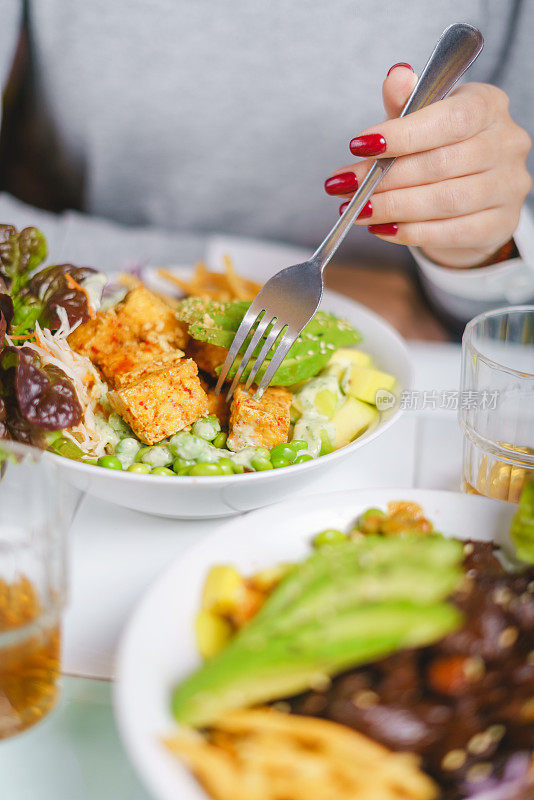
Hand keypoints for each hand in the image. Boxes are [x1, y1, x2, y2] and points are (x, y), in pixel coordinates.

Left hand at [325, 64, 531, 267]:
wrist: (471, 194)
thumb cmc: (441, 148)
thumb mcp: (422, 119)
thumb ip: (407, 101)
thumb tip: (397, 76)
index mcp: (489, 105)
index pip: (451, 119)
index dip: (403, 134)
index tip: (359, 145)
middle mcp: (506, 143)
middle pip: (441, 164)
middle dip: (386, 177)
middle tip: (347, 186)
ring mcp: (508, 186)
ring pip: (445, 201)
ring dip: (393, 207)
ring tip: (358, 209)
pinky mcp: (500, 222)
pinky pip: (452, 232)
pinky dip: (411, 232)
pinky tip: (383, 229)